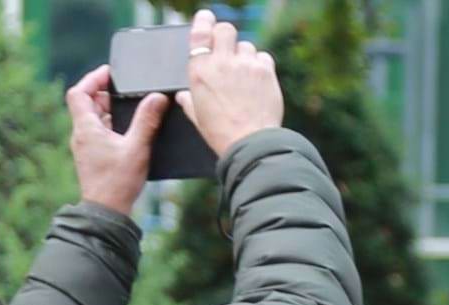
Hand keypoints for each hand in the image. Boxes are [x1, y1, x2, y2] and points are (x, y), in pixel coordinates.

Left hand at [67, 65, 168, 215]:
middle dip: (105, 92)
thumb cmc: (117, 182)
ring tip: (131, 105)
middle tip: (126, 88)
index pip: (78, 93)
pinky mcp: (93, 155)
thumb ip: (147, 120)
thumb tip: (157, 97)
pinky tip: (130, 128)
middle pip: (87, 103)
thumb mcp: (137, 147)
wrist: (106, 212)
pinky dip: (112, 123)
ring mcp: (86, 146)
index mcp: (86, 128)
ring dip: (109, 108)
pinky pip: (99, 131)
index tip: (110, 74)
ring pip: (94, 117)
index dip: (92, 79)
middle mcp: (82, 135)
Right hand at [176, 10, 283, 156]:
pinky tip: (257, 81)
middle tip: (227, 48)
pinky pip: (263, 57)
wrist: (250, 143)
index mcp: (200, 72)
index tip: (205, 17)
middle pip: (226, 29)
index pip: (200, 34)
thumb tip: (183, 95)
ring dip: (244, 56)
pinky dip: (260, 65)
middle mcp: (222, 63)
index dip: (203, 21)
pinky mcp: (266, 70)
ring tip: (244, 76)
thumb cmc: (221, 133)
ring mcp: (246, 65)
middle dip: (225, 36)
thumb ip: (189, 101)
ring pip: (246, 45)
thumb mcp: (197, 117)